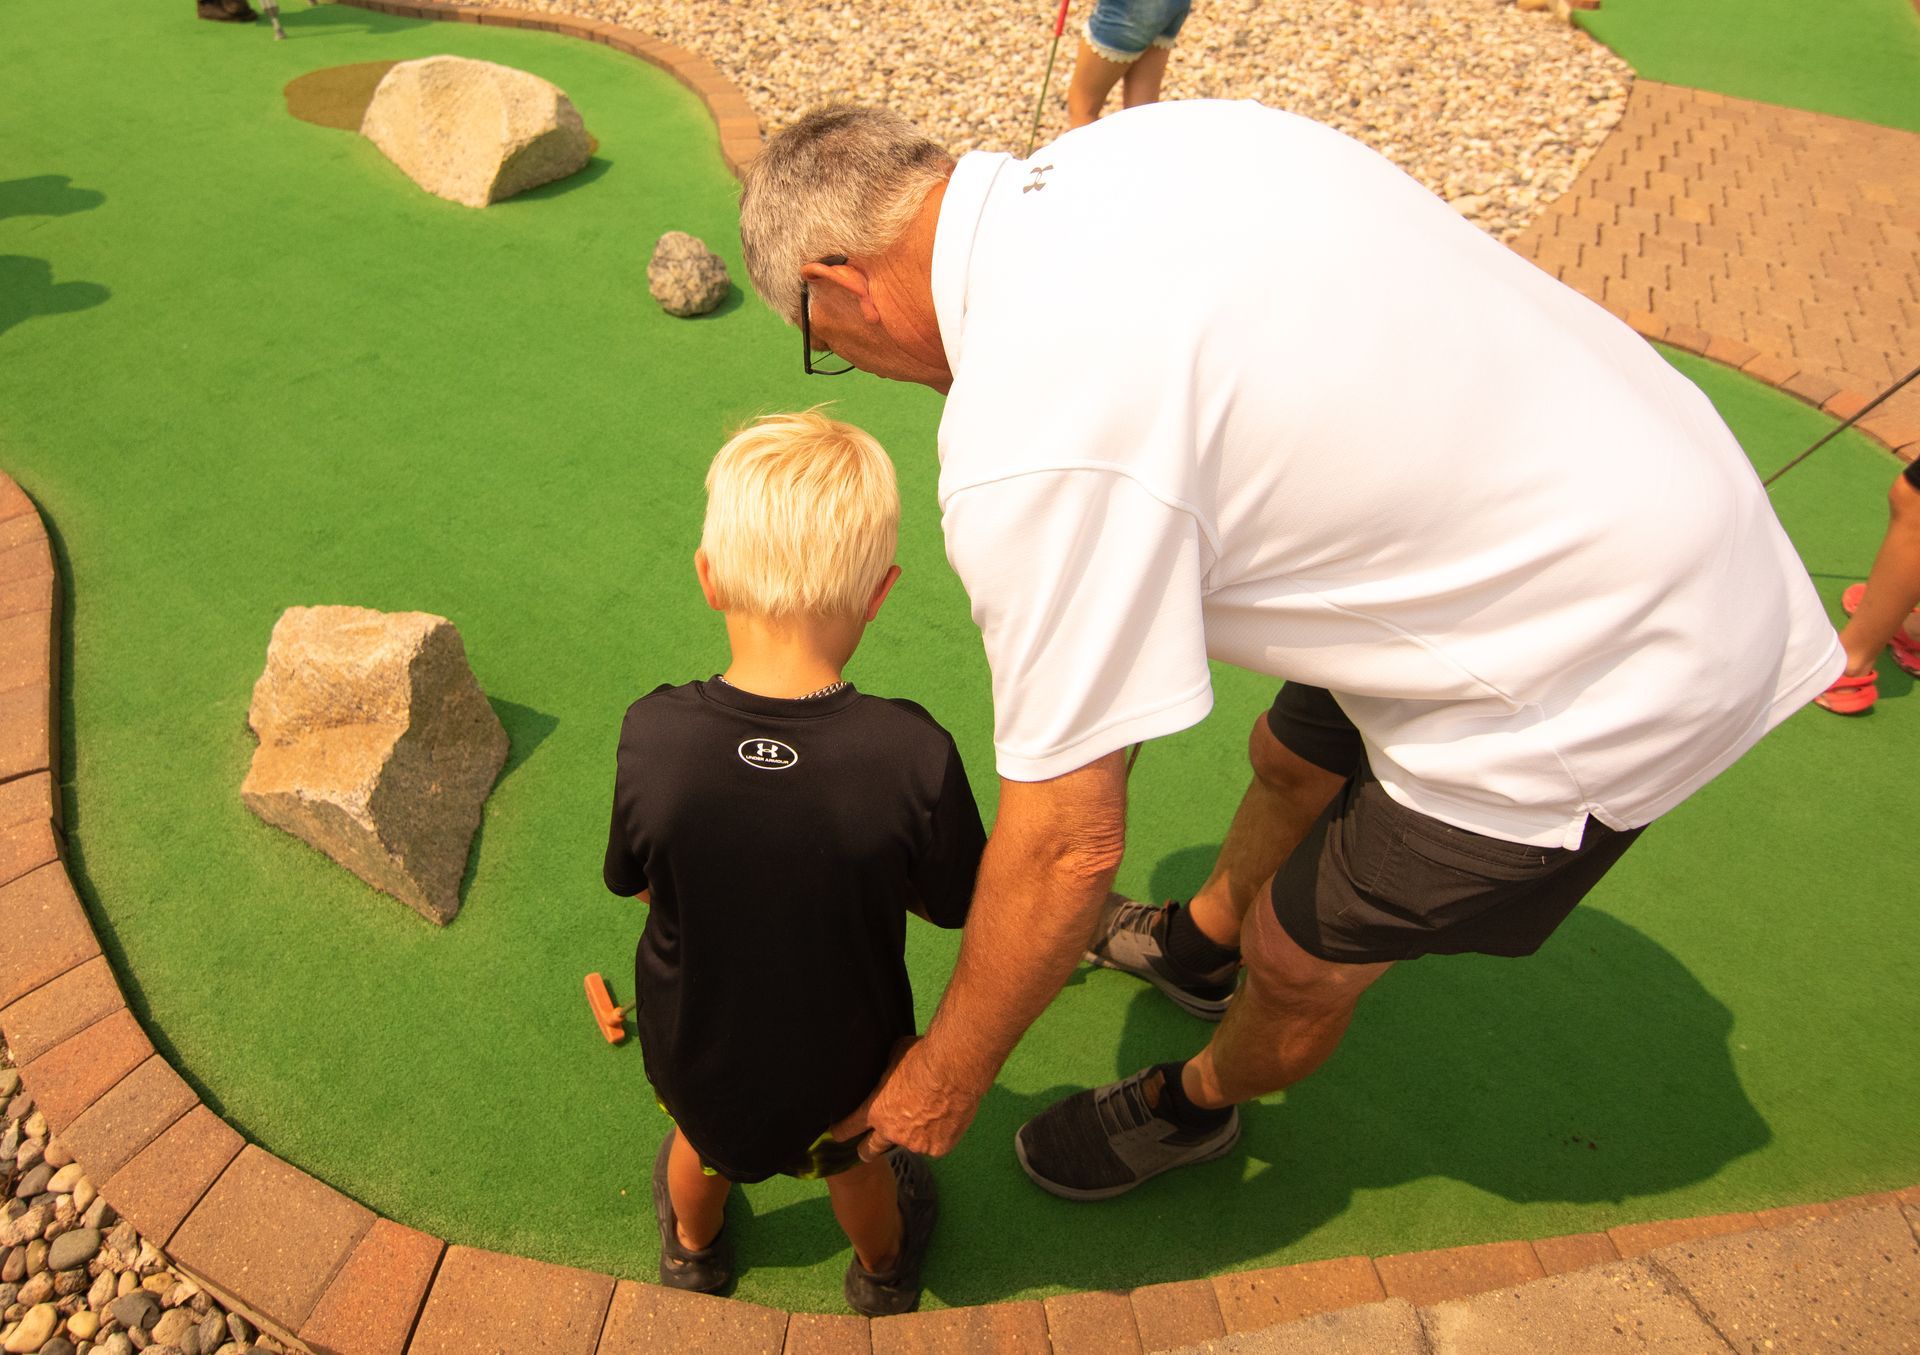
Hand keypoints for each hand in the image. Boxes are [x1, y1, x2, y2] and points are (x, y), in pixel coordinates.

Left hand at [832, 1036, 985, 1159]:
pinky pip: (935, 1144)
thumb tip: (886, 1070)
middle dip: (866, 1149)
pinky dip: (939, 1134)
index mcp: (875, 1110)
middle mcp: (891, 1132)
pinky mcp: (938, 1148)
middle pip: (870, 1150)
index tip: (836, 1135)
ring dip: (914, 1134)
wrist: (953, 1068)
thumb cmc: (922, 1056)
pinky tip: (946, 1115)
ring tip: (930, 1110)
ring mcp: (916, 1143)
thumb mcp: (893, 1059)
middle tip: (867, 1148)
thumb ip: (886, 1074)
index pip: (849, 1128)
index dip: (841, 1132)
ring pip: (911, 1143)